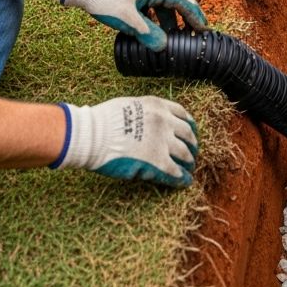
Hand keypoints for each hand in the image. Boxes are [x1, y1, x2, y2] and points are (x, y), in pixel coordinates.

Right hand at [51, 96, 197, 186]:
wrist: (93, 134)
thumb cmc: (103, 120)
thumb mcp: (130, 105)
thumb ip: (144, 112)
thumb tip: (148, 122)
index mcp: (158, 106)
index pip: (182, 114)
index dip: (189, 124)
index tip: (191, 130)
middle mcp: (165, 121)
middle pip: (187, 133)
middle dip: (192, 143)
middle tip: (193, 151)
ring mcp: (163, 141)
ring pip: (185, 153)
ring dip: (189, 161)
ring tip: (190, 167)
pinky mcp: (157, 161)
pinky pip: (175, 171)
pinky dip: (181, 177)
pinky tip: (184, 181)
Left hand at [61, 0, 206, 49]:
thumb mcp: (127, 19)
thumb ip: (147, 33)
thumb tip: (163, 46)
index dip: (194, 13)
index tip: (202, 27)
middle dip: (189, 13)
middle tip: (198, 29)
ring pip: (167, 2)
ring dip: (173, 17)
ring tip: (177, 35)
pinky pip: (156, 4)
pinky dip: (161, 17)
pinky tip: (159, 31)